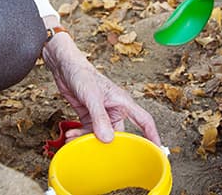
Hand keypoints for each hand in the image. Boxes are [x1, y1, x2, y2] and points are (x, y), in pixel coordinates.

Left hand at [41, 33, 160, 145]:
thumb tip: (107, 139)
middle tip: (100, 154)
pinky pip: (88, 132)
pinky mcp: (89, 116)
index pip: (144, 121)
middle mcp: (115, 110)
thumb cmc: (82, 74)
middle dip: (109, 145)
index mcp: (123, 103)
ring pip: (101, 136)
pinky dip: (80, 136)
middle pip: (120, 134)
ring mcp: (102, 114)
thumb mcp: (92, 97)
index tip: (157, 151)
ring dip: (88, 140)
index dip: (153, 136)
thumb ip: (99, 118)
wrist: (64, 68)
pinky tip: (71, 135)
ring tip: (74, 140)